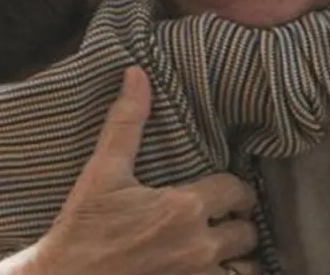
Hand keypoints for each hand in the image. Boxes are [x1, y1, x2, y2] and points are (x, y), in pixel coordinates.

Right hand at [24, 67, 259, 274]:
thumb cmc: (82, 228)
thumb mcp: (102, 173)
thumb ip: (126, 123)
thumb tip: (137, 74)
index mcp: (184, 208)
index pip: (237, 190)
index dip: (233, 189)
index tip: (225, 192)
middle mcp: (198, 246)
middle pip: (247, 231)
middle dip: (238, 223)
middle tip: (225, 220)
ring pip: (246, 267)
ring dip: (240, 258)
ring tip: (228, 252)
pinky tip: (214, 272)